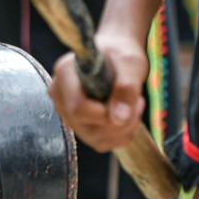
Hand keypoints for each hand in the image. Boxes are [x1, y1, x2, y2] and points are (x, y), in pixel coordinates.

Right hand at [48, 28, 145, 152]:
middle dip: (120, 122)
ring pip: (95, 138)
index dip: (106, 114)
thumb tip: (119, 118)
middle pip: (85, 127)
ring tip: (135, 106)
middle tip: (138, 101)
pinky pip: (100, 143)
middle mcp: (60, 95)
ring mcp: (67, 112)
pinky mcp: (78, 124)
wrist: (117, 57)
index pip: (77, 108)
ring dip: (123, 129)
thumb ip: (126, 87)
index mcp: (65, 73)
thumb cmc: (121, 54)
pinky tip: (129, 116)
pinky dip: (120, 135)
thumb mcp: (130, 64)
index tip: (131, 100)